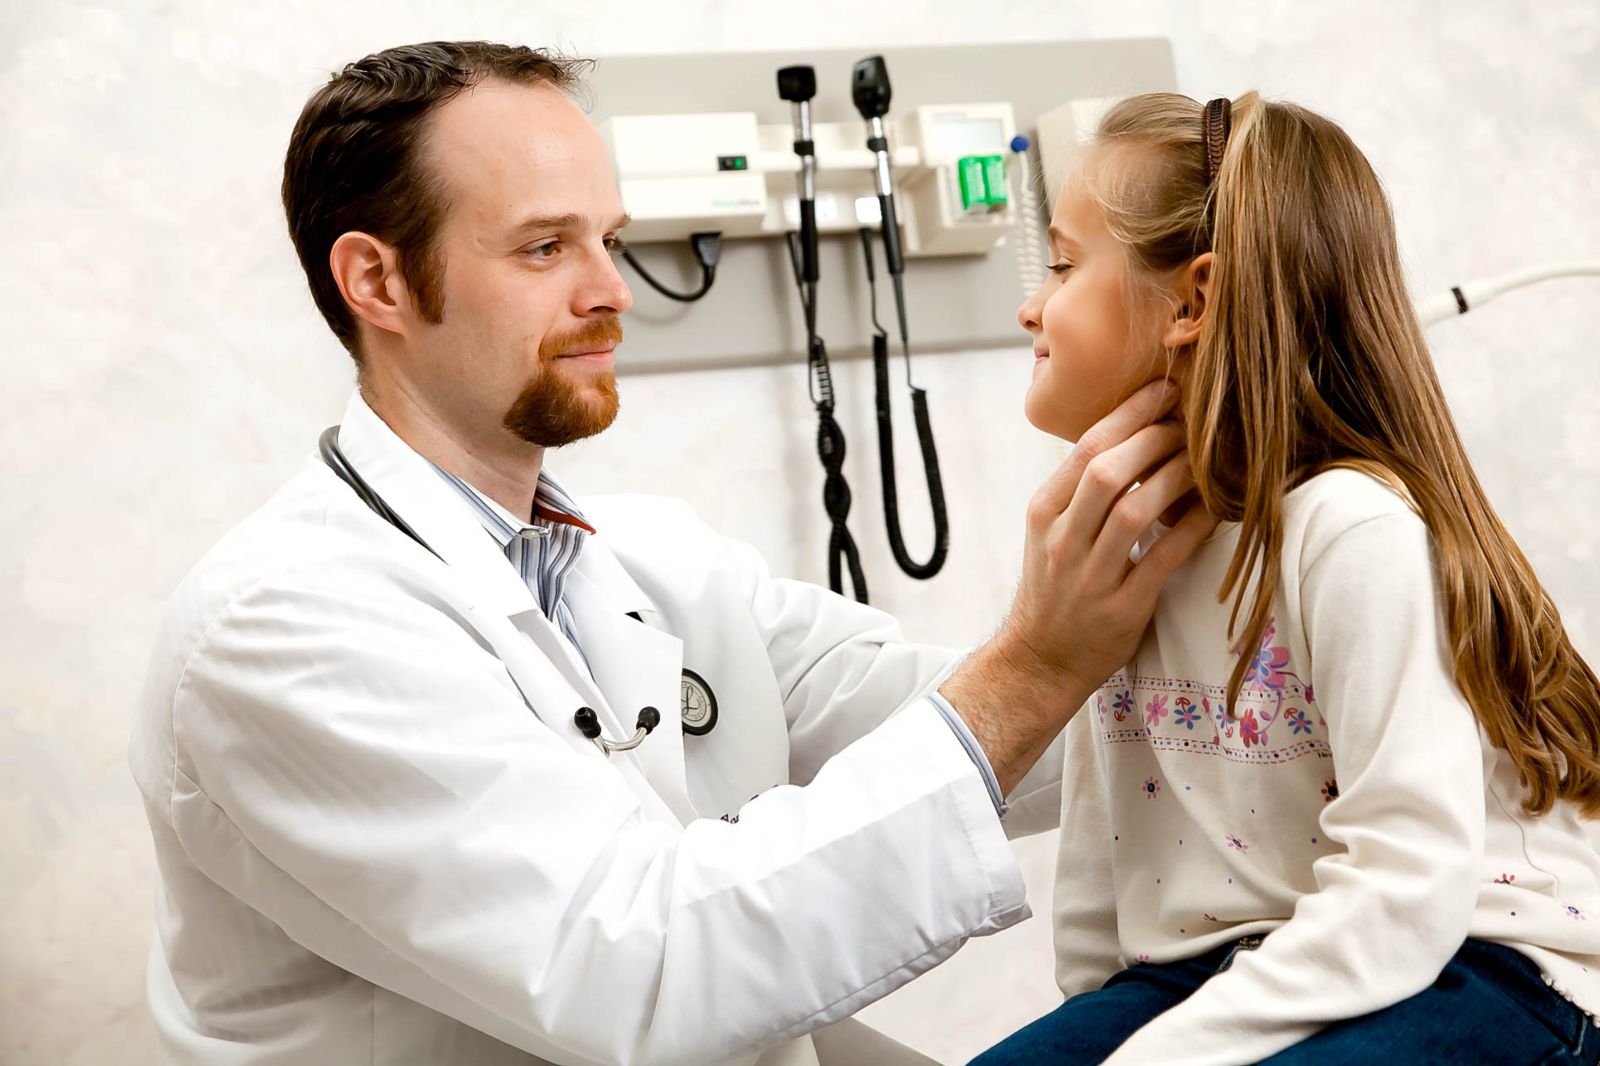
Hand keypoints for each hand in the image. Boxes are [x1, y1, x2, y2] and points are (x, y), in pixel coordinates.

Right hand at [942, 381, 1217, 794]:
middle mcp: (1063, 539)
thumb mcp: (1050, 533)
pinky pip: (1164, 557)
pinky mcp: (1122, 608)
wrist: (1040, 660)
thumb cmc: (1055, 589)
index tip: (1165, 389)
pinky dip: (1193, 527)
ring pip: (1136, 510)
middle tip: (1194, 419)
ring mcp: (1090, 576)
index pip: (1086, 447)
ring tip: (1208, 458)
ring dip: (1177, 476)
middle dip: (1156, 436)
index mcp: (1044, 512)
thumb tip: (1132, 435)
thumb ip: (1080, 490)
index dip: (1130, 412)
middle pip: (1108, 470)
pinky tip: (1217, 507)